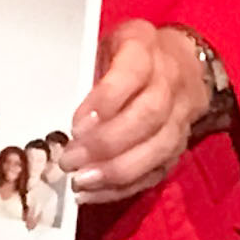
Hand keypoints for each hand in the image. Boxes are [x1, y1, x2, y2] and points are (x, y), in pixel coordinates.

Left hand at [59, 18, 214, 204]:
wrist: (184, 64)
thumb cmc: (127, 55)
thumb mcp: (104, 46)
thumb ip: (87, 71)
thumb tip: (55, 109)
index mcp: (144, 47)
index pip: (132, 73)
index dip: (106, 100)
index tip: (75, 124)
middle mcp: (170, 81)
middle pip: (148, 116)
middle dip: (106, 143)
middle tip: (70, 159)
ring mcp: (180, 117)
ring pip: (157, 149)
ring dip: (116, 170)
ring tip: (80, 182)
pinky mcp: (179, 147)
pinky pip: (156, 172)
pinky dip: (124, 187)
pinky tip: (94, 193)